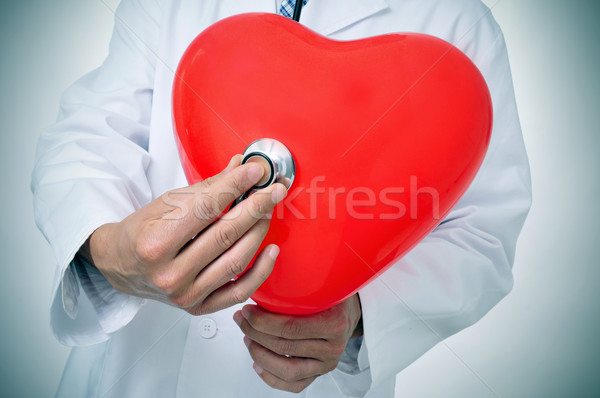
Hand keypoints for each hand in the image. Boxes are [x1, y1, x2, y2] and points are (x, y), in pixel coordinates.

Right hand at [80, 155, 286, 314]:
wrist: (120, 265)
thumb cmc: (142, 232)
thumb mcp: (167, 203)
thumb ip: (208, 188)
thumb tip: (241, 167)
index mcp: (155, 243)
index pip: (205, 209)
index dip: (235, 186)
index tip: (255, 171)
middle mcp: (170, 274)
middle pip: (225, 235)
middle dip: (255, 207)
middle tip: (273, 188)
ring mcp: (185, 295)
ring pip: (236, 261)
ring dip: (259, 232)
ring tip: (268, 211)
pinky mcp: (198, 307)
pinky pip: (239, 292)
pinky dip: (261, 271)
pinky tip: (272, 250)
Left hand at [233, 294, 362, 392]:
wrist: (352, 312)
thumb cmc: (335, 296)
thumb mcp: (325, 284)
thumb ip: (302, 282)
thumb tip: (265, 277)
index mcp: (334, 323)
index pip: (291, 327)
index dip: (263, 321)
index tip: (247, 310)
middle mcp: (332, 347)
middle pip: (284, 346)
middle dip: (255, 333)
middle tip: (241, 319)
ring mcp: (326, 363)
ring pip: (286, 369)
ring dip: (259, 354)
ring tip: (247, 338)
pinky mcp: (320, 373)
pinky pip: (294, 385)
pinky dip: (271, 377)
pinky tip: (258, 364)